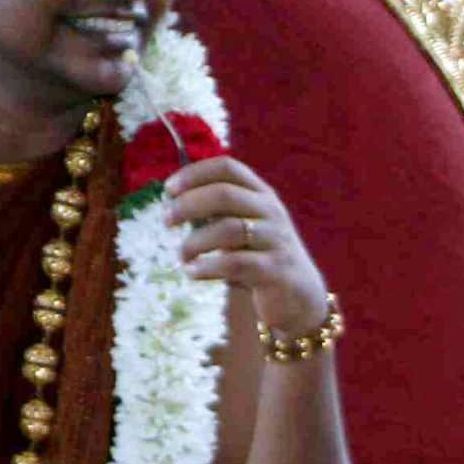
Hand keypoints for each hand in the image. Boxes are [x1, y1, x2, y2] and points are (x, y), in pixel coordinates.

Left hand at [160, 156, 330, 329]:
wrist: (298, 295)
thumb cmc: (259, 255)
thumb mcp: (243, 225)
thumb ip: (218, 210)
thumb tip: (172, 200)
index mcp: (261, 194)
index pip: (228, 168)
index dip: (195, 173)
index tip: (168, 189)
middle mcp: (271, 212)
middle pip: (225, 194)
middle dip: (189, 204)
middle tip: (166, 220)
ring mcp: (275, 240)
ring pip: (229, 229)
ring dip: (195, 242)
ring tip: (181, 255)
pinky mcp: (274, 270)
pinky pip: (236, 264)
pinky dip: (208, 267)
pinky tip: (191, 273)